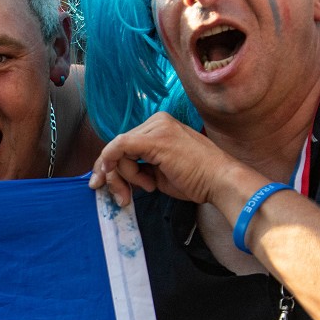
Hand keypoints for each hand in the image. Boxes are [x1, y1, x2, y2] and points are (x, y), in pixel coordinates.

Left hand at [88, 113, 240, 207]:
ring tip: (149, 186)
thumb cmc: (195, 180)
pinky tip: (123, 177)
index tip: (100, 186)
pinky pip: (119, 146)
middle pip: (116, 148)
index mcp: (159, 127)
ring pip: (117, 151)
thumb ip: (136, 167)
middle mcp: (156, 122)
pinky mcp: (155, 139)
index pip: (122, 145)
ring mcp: (157, 128)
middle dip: (113, 176)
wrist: (219, 181)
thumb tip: (108, 174)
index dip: (107, 166)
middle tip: (120, 197)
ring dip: (125, 177)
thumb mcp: (158, 172)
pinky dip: (112, 162)